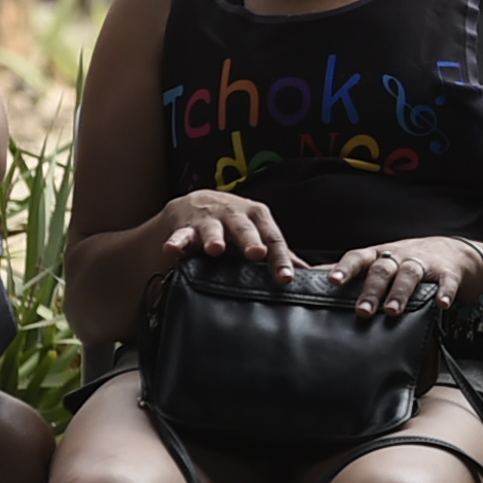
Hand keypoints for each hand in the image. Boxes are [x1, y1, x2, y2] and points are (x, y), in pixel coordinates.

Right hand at [155, 189, 300, 272]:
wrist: (197, 203)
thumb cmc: (235, 223)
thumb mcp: (259, 231)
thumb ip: (279, 252)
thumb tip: (311, 272)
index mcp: (257, 216)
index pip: (272, 238)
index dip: (280, 258)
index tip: (286, 278)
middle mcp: (234, 215)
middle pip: (244, 228)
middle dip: (250, 240)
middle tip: (257, 253)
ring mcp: (209, 220)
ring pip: (212, 229)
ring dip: (213, 238)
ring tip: (215, 249)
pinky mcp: (185, 227)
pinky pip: (180, 235)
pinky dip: (176, 241)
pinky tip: (171, 250)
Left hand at [324, 235, 482, 320]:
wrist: (449, 251)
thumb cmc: (403, 260)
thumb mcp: (376, 260)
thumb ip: (347, 270)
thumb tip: (308, 276)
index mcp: (378, 254)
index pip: (359, 258)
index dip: (346, 269)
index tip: (333, 281)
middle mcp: (399, 256)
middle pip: (382, 270)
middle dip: (372, 290)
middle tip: (362, 311)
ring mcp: (423, 263)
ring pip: (409, 275)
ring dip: (400, 293)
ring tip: (392, 311)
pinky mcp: (447, 273)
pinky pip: (446, 283)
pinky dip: (444, 293)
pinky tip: (441, 305)